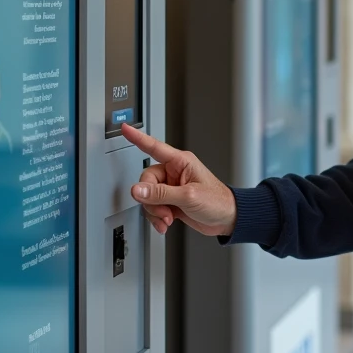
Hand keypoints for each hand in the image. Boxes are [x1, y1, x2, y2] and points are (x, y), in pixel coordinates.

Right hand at [122, 124, 237, 236]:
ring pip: (148, 196)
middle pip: (147, 181)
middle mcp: (174, 172)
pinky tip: (165, 223)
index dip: (138, 138)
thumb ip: (161, 193)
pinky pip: (153, 207)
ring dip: (155, 211)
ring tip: (167, 218)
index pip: (154, 147)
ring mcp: (172, 188)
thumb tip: (137, 190)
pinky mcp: (171, 201)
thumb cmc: (217, 201)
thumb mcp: (188, 196)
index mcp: (180, 162)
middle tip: (163, 210)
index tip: (125, 129)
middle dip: (151, 199)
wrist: (227, 219)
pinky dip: (157, 217)